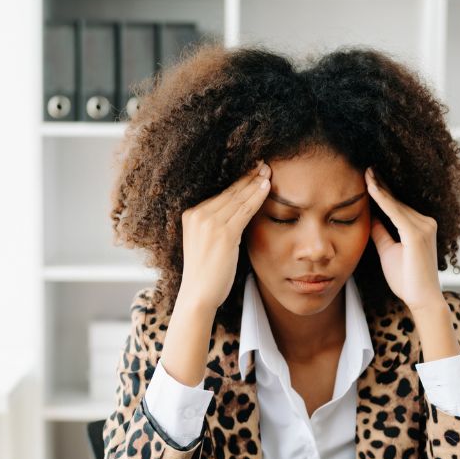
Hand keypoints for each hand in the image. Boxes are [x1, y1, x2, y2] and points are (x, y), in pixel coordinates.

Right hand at [177, 162, 271, 312]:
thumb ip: (217, 227)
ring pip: (238, 198)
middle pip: (229, 192)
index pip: (220, 194)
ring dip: (255, 183)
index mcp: (191, 215)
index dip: (238, 181)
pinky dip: (257, 197)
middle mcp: (198, 215)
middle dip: (248, 176)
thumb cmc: (206, 274)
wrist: (198, 294)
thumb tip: (238, 214)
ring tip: (268, 172)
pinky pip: (245, 210)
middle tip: (263, 163)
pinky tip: (267, 187)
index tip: (251, 171)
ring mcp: (209, 223)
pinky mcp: (223, 233)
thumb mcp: (206, 243)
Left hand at [366, 167, 444, 313]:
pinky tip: (371, 188)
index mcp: (420, 227)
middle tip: (365, 167)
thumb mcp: (388, 251)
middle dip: (381, 184)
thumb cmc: (407, 280)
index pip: (397, 205)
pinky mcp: (417, 234)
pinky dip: (383, 199)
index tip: (369, 177)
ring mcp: (424, 227)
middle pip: (397, 200)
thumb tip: (370, 217)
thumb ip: (381, 233)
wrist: (422, 299)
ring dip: (379, 187)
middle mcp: (426, 222)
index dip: (383, 191)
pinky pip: (395, 212)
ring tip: (366, 172)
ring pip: (396, 204)